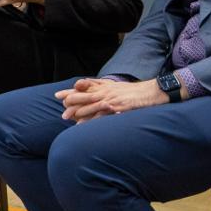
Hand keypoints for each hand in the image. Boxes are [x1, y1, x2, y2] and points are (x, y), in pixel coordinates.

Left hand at [54, 77, 168, 122]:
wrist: (152, 92)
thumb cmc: (132, 91)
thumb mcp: (114, 86)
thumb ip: (100, 87)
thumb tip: (85, 88)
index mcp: (103, 87)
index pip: (82, 88)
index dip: (69, 92)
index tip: (58, 96)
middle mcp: (105, 92)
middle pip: (83, 96)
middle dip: (71, 105)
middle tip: (63, 114)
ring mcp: (111, 99)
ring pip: (90, 105)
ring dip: (79, 113)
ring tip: (68, 119)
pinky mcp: (118, 107)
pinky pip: (103, 114)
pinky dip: (93, 119)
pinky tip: (86, 124)